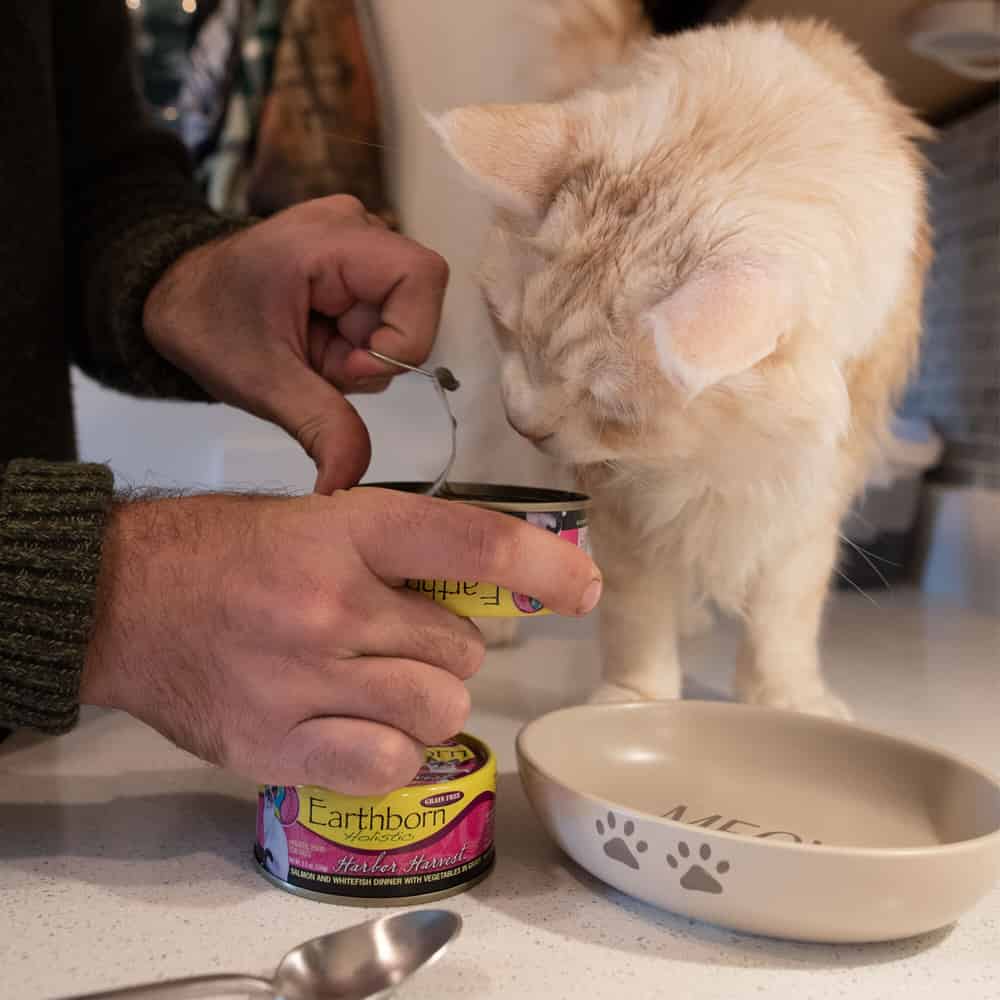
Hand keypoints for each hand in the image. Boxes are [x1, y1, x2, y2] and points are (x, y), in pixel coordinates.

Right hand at [81, 488, 601, 793]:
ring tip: (384, 685)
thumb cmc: (227, 553)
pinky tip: (364, 728)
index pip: (472, 541)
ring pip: (439, 709)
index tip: (582, 588)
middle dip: (451, 650)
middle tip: (405, 640)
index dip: (543, 565)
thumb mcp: (316, 520)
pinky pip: (389, 764)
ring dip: (429, 701)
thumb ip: (398, 552)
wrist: (126, 600)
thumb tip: (491, 585)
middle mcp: (331, 604)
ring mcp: (303, 679)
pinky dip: (394, 751)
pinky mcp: (276, 743)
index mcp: (346, 531)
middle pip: (464, 649)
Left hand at [143, 196, 449, 492]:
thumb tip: (346, 483)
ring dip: (358, 353)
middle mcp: (354, 223)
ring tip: (306, 349)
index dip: (402, 336)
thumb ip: (322, 427)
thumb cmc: (209, 325)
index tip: (347, 365)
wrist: (178, 299)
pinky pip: (383, 312)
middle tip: (313, 360)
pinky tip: (315, 338)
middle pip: (412, 307)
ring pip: (398, 317)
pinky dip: (353, 342)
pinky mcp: (355, 257)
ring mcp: (356, 237)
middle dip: (368, 355)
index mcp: (330, 237)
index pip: (423, 277)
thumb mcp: (265, 384)